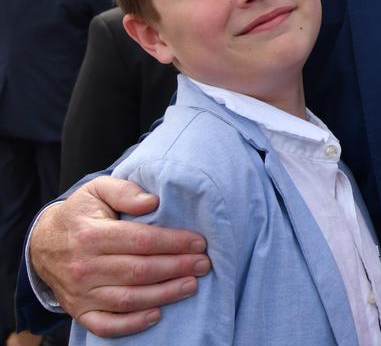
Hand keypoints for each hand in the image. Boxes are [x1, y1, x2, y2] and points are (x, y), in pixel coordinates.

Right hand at [30, 177, 209, 337]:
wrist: (42, 243)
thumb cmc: (81, 214)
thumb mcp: (97, 190)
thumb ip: (125, 190)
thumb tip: (152, 201)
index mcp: (91, 235)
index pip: (140, 241)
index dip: (173, 242)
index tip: (199, 242)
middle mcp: (84, 267)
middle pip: (138, 271)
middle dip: (176, 268)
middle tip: (204, 264)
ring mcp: (80, 293)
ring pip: (127, 299)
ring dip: (163, 294)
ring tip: (191, 285)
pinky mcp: (79, 311)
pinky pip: (105, 325)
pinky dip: (131, 325)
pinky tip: (157, 315)